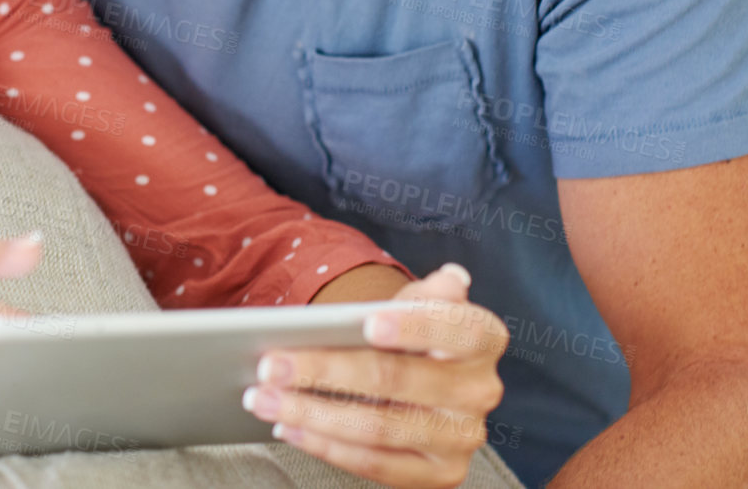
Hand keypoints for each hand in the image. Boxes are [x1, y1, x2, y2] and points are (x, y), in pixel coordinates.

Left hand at [246, 264, 508, 488]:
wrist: (421, 382)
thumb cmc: (410, 335)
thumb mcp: (419, 304)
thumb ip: (428, 294)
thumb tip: (452, 278)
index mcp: (484, 338)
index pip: (453, 328)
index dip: (413, 326)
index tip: (366, 323)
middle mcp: (481, 390)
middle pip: (395, 379)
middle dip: (324, 370)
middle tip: (269, 364)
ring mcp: (461, 437)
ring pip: (378, 426)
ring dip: (310, 414)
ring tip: (263, 398)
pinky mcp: (440, 474)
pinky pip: (375, 464)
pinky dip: (326, 446)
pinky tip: (288, 428)